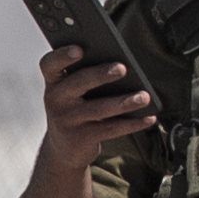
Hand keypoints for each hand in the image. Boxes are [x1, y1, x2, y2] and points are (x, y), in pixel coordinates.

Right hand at [36, 47, 155, 165]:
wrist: (64, 148)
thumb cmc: (74, 109)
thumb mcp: (72, 91)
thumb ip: (85, 74)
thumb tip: (120, 64)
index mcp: (54, 81)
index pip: (50, 64)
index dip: (62, 55)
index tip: (80, 49)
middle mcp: (55, 99)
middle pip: (78, 83)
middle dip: (101, 75)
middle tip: (122, 68)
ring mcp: (66, 120)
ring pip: (99, 109)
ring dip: (124, 102)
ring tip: (144, 97)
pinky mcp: (80, 139)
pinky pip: (111, 129)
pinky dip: (132, 123)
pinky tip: (148, 117)